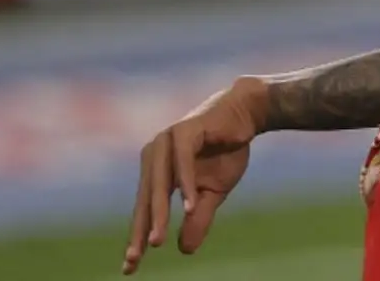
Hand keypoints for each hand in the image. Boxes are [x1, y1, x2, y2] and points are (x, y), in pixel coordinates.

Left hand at [122, 77, 269, 273]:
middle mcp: (154, 155)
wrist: (248, 113)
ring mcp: (167, 141)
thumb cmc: (227, 150)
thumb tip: (184, 251)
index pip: (145, 209)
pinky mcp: (184, 130)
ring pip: (159, 184)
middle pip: (146, 199)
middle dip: (142, 230)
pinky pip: (181, 162)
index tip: (130, 268)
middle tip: (137, 258)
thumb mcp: (213, 192)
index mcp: (157, 170)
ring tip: (158, 241)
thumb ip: (198, 217)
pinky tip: (189, 207)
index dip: (138, 236)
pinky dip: (185, 185)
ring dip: (159, 213)